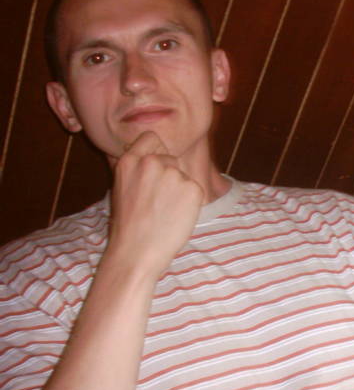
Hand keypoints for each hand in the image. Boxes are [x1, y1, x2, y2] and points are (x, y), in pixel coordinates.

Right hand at [106, 131, 203, 277]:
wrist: (136, 251)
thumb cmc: (129, 226)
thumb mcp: (123, 188)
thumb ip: (139, 170)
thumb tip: (158, 157)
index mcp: (130, 161)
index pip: (151, 138)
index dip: (156, 151)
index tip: (155, 168)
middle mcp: (151, 162)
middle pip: (171, 159)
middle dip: (169, 176)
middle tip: (158, 202)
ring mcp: (173, 174)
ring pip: (183, 175)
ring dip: (179, 190)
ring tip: (164, 211)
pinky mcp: (192, 188)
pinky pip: (195, 189)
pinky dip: (190, 202)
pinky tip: (176, 216)